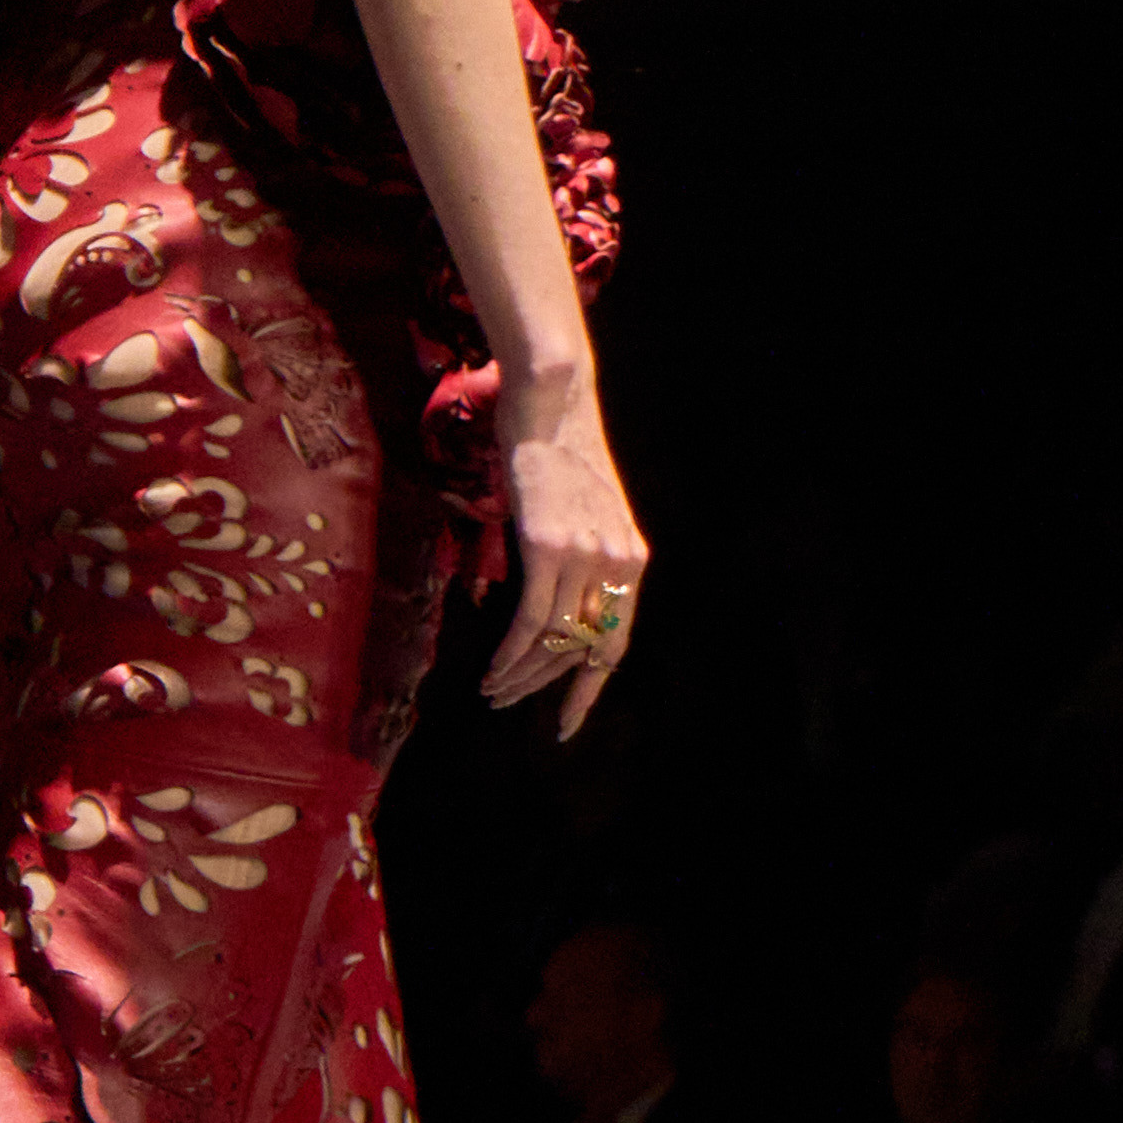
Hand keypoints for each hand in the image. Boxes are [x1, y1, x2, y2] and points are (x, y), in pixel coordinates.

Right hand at [487, 367, 645, 729]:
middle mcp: (616, 562)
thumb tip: (547, 606)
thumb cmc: (559, 450)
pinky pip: (530, 619)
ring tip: (492, 691)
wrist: (552, 401)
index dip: (589, 686)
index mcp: (630, 557)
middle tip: (508, 704)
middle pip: (583, 649)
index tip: (566, 721)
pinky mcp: (547, 546)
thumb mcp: (582, 512)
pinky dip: (511, 653)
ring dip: (520, 675)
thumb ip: (577, 558)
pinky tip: (493, 671)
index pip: (615, 642)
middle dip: (545, 686)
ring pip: (554, 640)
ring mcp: (584, 555)